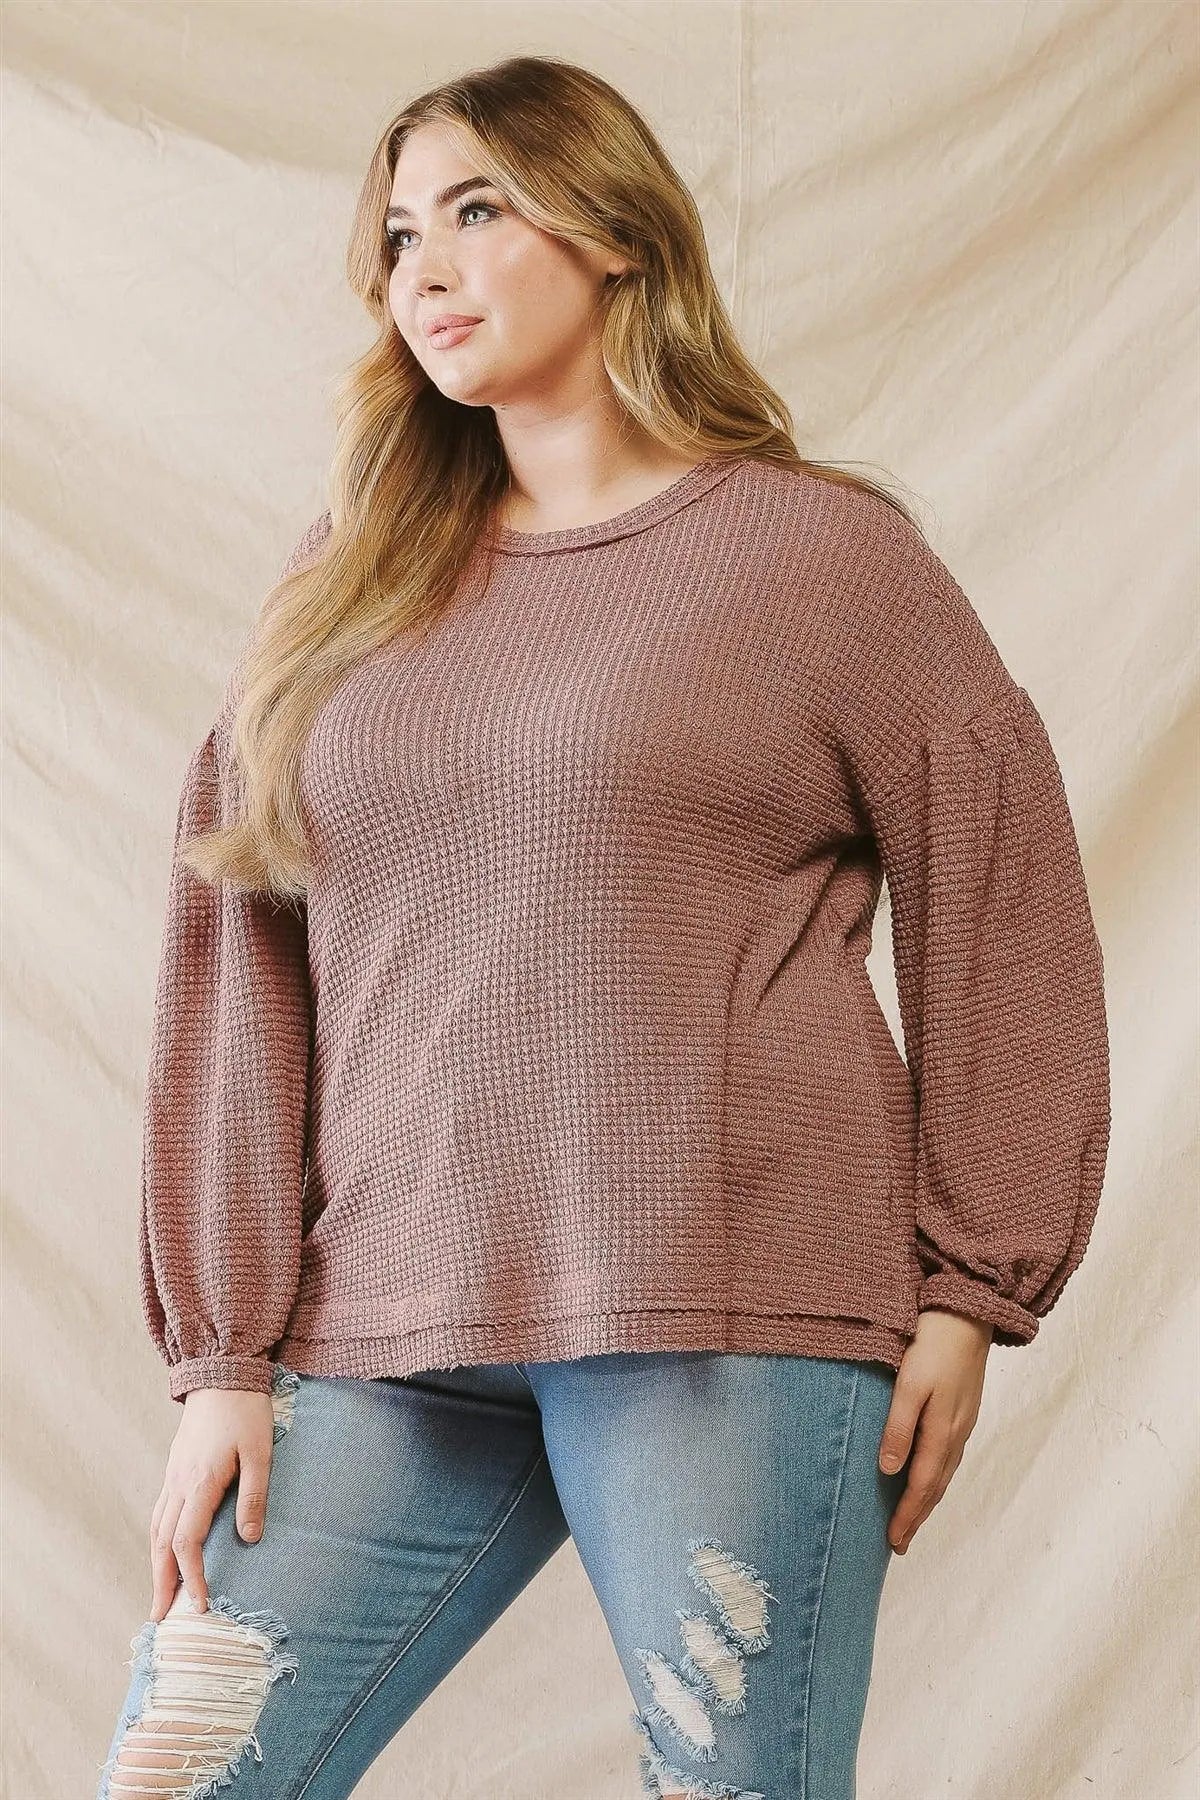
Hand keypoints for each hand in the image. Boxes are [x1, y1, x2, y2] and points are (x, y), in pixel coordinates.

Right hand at [148, 1387, 277, 1619]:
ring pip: (155, 1529)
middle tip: (159, 1618)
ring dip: (155, 1565)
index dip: (191, 1576)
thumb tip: (250, 1540)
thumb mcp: (260, 1452)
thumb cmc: (246, 1412)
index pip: (187, 1543)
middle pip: (161, 1544)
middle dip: (161, 1582)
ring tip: (159, 1594)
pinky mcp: (175, 1469)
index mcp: (200, 1483)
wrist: (222, 1373)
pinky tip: (163, 1552)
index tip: (200, 1604)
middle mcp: (179, 1484)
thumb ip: (255, 1496)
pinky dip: (157, 1541)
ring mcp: (173, 1476)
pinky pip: (159, 1513)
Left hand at [877, 1308, 991, 1553]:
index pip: (921, 1485)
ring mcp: (963, 1421)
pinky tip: (929, 1474)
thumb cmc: (933, 1344)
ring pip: (944, 1472)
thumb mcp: (910, 1384)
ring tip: (912, 1517)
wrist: (968, 1312)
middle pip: (935, 1485)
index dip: (907, 1515)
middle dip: (918, 1516)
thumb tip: (889, 1470)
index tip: (893, 1541)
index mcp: (942, 1431)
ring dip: (928, 1498)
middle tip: (900, 1543)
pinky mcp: (963, 1408)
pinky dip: (936, 1475)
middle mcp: (956, 1432)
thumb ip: (899, 1426)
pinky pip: (949, 1455)